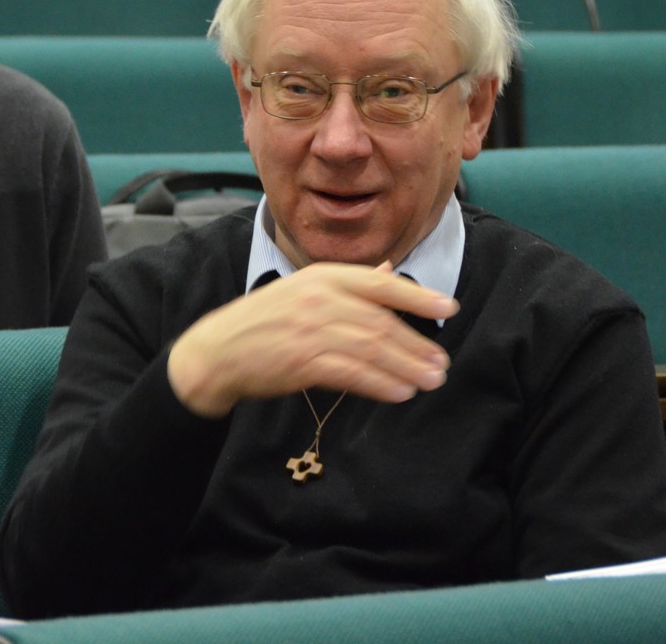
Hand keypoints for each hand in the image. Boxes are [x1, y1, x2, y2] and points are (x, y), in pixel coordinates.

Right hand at [167, 262, 458, 417]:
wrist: (216, 351)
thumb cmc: (263, 322)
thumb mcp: (303, 291)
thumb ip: (347, 284)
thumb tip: (388, 272)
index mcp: (321, 276)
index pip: (379, 283)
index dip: (417, 295)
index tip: (448, 308)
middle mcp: (318, 298)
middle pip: (381, 321)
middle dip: (417, 344)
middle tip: (442, 363)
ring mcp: (309, 329)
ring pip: (371, 347)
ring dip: (406, 366)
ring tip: (430, 380)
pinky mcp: (301, 361)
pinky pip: (352, 373)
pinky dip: (380, 384)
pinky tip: (399, 392)